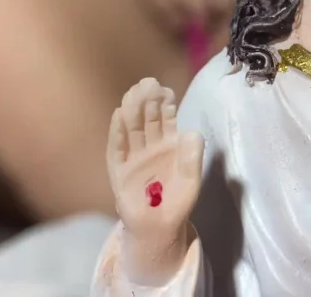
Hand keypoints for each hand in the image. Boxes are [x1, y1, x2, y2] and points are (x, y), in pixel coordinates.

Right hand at [107, 78, 204, 282]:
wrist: (159, 227)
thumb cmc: (177, 202)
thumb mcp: (191, 181)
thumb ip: (193, 158)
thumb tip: (192, 131)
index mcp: (169, 144)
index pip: (167, 120)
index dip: (166, 105)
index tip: (167, 90)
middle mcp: (150, 146)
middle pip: (147, 119)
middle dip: (148, 101)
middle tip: (148, 83)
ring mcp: (133, 157)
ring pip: (132, 129)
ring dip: (132, 111)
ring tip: (133, 94)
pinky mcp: (119, 170)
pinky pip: (117, 148)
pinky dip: (117, 133)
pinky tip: (119, 116)